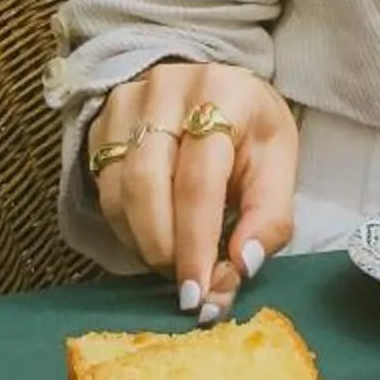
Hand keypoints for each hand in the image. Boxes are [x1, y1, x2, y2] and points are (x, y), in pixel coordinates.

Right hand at [86, 61, 297, 317]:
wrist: (215, 92)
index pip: (199, 179)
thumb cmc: (249, 132)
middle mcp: (167, 88)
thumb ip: (268, 218)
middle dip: (164, 248)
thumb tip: (241, 267)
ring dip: (143, 243)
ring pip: (118, 191)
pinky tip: (151, 241)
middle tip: (185, 286)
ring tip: (173, 265)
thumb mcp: (278, 165)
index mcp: (222, 92)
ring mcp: (126, 103)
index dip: (196, 241)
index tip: (199, 291)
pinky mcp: (101, 124)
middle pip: (147, 184)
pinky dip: (126, 229)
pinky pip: (102, 190)